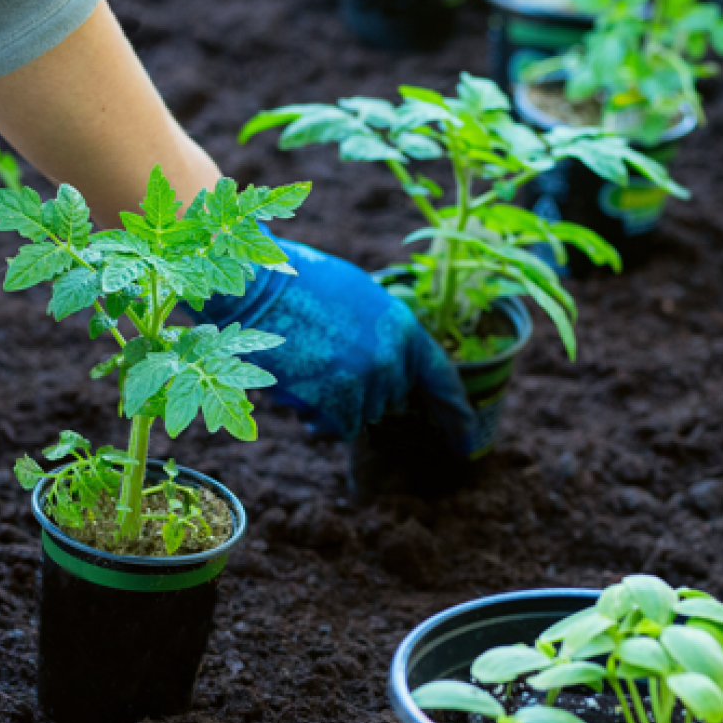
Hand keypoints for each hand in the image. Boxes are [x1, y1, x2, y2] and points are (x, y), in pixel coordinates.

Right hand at [199, 239, 473, 454]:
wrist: (255, 287)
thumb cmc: (299, 283)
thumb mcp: (359, 298)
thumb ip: (384, 334)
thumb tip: (392, 367)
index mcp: (404, 328)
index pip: (441, 378)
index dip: (456, 412)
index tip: (468, 439)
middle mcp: (392, 360)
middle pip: (389, 399)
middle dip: (363, 391)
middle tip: (329, 362)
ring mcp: (364, 383)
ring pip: (357, 415)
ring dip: (333, 403)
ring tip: (306, 364)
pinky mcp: (334, 403)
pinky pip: (331, 425)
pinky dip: (314, 414)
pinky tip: (297, 385)